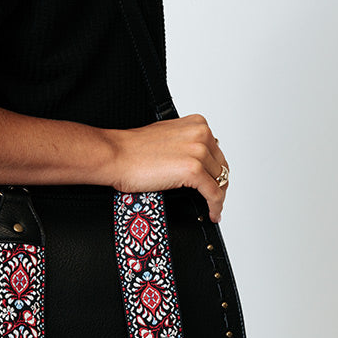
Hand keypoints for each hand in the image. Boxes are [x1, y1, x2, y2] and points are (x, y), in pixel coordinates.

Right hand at [105, 114, 229, 222]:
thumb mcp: (167, 136)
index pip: (217, 152)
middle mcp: (201, 135)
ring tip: (212, 209)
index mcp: (197, 124)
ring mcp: (198, 152)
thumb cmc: (132, 150)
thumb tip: (195, 159)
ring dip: (218, 198)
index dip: (216, 170)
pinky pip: (213, 193)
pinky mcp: (192, 171)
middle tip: (213, 199)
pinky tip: (212, 213)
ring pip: (220, 181)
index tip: (213, 181)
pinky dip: (215, 206)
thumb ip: (185, 143)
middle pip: (221, 167)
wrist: (116, 155)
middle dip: (218, 185)